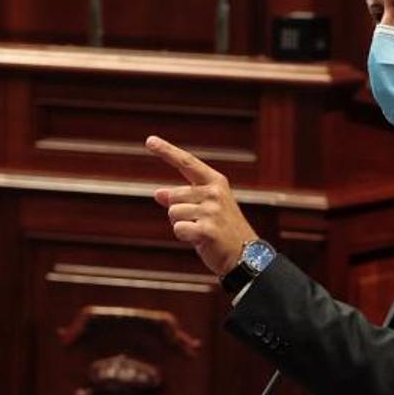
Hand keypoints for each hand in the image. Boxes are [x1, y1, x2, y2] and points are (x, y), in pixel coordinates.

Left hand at [147, 135, 258, 275]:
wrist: (244, 254)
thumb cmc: (222, 229)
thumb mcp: (205, 208)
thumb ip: (183, 198)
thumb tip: (158, 193)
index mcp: (215, 182)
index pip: (187, 162)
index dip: (167, 151)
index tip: (150, 140)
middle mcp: (214, 193)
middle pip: (173, 196)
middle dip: (178, 211)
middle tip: (198, 222)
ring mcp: (212, 211)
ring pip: (173, 213)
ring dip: (181, 225)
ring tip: (201, 231)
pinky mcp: (207, 230)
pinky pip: (178, 229)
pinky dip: (184, 237)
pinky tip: (201, 240)